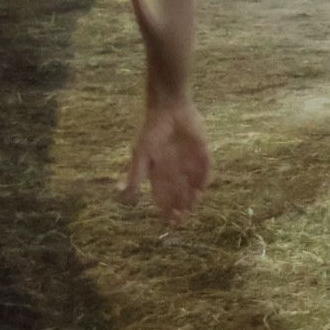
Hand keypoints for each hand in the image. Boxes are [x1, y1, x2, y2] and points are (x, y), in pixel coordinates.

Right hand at [121, 100, 210, 218]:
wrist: (168, 108)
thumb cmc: (151, 131)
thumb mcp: (140, 155)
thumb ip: (134, 177)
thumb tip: (124, 198)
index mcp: (159, 171)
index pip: (162, 195)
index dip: (165, 208)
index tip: (168, 220)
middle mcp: (175, 169)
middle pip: (179, 193)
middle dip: (181, 206)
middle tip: (182, 218)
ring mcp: (189, 161)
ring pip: (193, 184)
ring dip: (193, 195)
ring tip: (192, 206)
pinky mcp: (202, 151)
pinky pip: (206, 168)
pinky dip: (205, 177)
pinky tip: (203, 187)